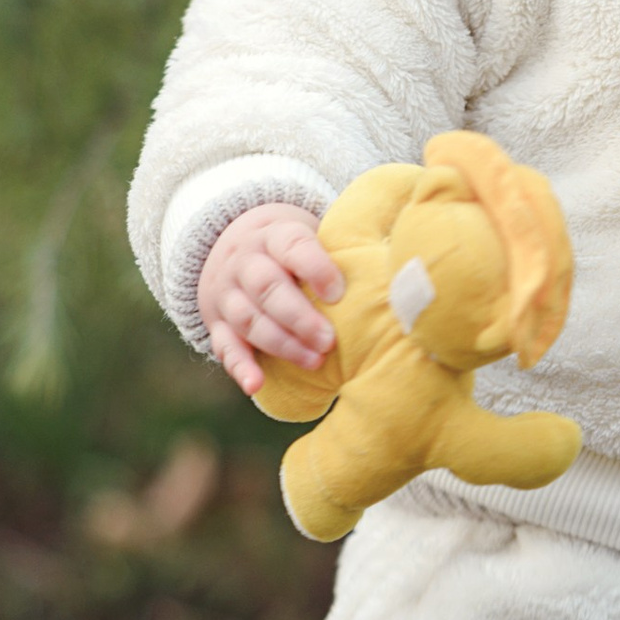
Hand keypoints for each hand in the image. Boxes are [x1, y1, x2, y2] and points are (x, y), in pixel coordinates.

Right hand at [199, 204, 344, 401]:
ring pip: (247, 318)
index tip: (338, 293)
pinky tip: (257, 384)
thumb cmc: (295, 250)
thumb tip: (401, 266)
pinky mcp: (218, 323)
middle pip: (266, 286)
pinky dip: (240, 366)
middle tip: (328, 341)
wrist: (233, 246)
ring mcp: (228, 293)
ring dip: (281, 343)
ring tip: (314, 361)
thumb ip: (345, 248)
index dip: (314, 267)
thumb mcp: (313, 235)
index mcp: (274, 235)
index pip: (291, 245)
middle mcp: (245, 262)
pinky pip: (224, 346)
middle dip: (299, 316)